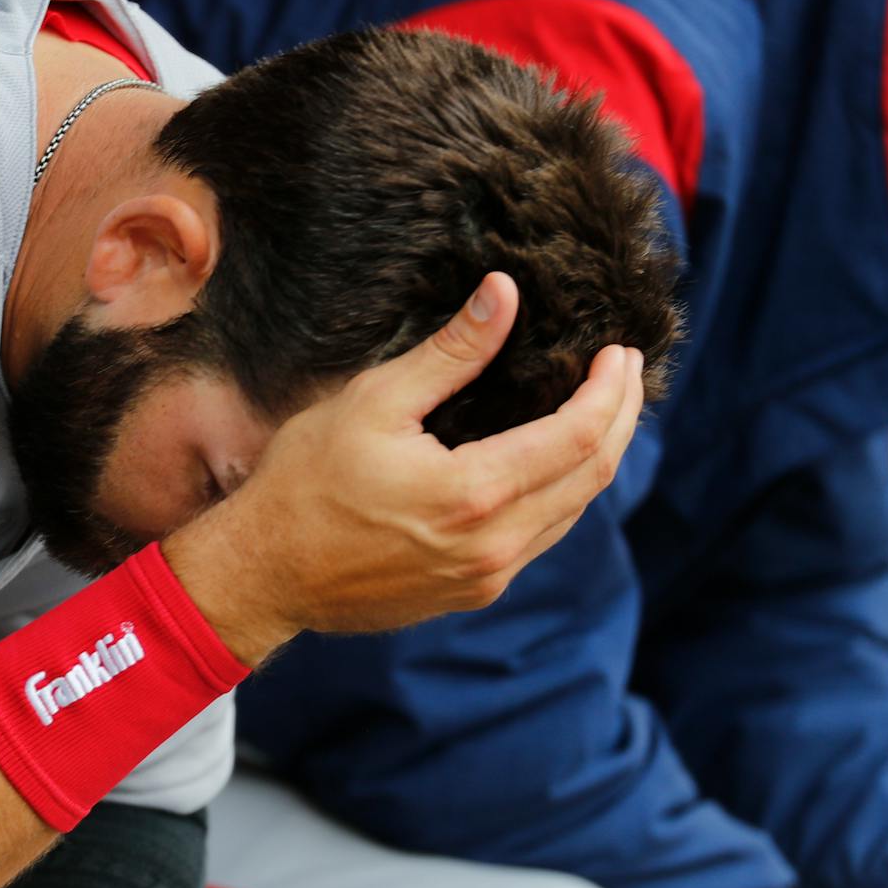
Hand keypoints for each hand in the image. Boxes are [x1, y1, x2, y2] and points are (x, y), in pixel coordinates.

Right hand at [168, 271, 646, 662]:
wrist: (263, 573)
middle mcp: (493, 546)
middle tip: (625, 371)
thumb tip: (505, 294)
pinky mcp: (471, 593)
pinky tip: (550, 461)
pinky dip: (560, 493)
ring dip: (593, 458)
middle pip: (591, 478)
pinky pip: (539, 539)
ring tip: (600, 408)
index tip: (619, 352)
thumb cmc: (305, 483)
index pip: (579, 437)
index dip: (610, 391)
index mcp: (474, 494)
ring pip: (571, 514)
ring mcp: (486, 578)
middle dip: (619, 419)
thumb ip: (451, 353)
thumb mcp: (373, 402)